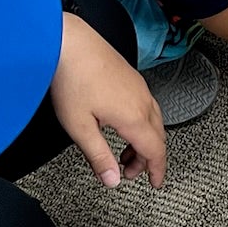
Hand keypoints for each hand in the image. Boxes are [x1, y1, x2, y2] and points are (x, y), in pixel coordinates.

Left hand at [49, 15, 166, 189]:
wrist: (69, 43)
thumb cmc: (72, 79)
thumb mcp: (80, 127)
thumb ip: (98, 156)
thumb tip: (112, 180)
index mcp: (133, 117)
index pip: (155, 151)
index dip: (156, 170)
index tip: (155, 183)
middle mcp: (142, 101)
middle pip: (157, 137)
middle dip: (147, 159)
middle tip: (129, 172)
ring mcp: (138, 87)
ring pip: (153, 121)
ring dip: (144, 141)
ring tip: (122, 152)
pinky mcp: (132, 78)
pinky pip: (147, 106)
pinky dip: (141, 124)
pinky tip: (121, 124)